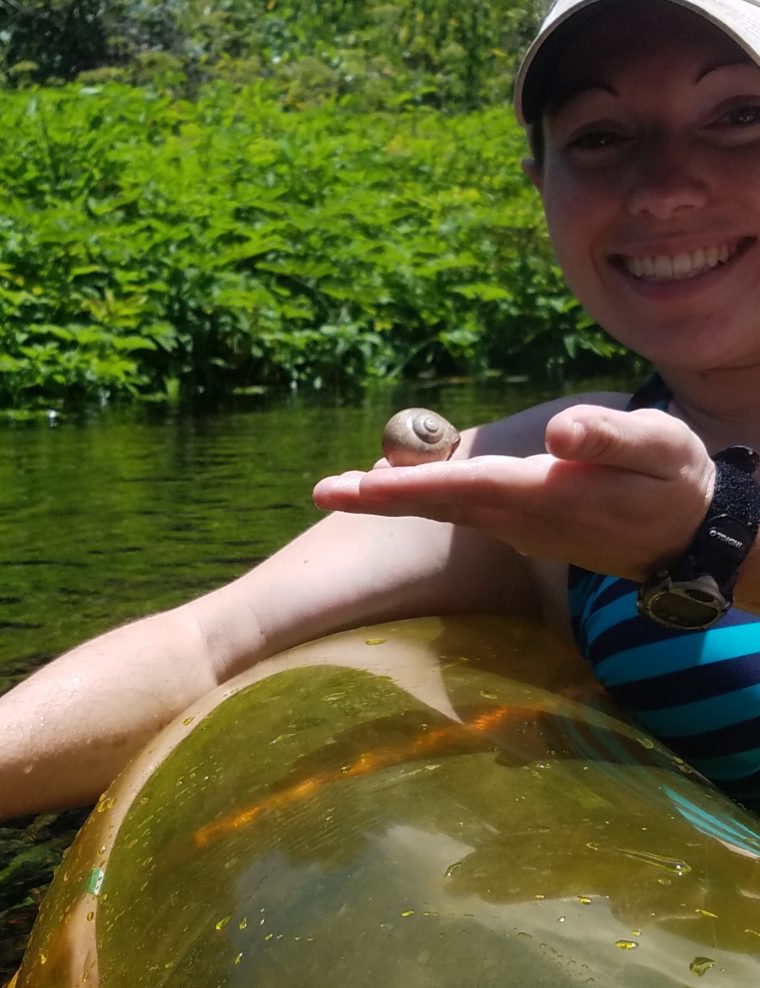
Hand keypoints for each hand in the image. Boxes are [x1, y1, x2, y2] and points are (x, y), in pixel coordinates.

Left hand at [313, 405, 714, 581]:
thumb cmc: (673, 481)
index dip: (412, 487)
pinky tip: (396, 486)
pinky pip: (461, 512)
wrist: (685, 536)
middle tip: (322, 491)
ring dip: (394, 500)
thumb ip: (609, 438)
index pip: (468, 489)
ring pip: (446, 511)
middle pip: (440, 506)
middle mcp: (522, 519)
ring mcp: (518, 529)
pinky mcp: (519, 527)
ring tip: (343, 487)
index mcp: (548, 495)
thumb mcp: (659, 449)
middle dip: (380, 499)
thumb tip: (556, 432)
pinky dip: (423, 499)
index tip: (362, 487)